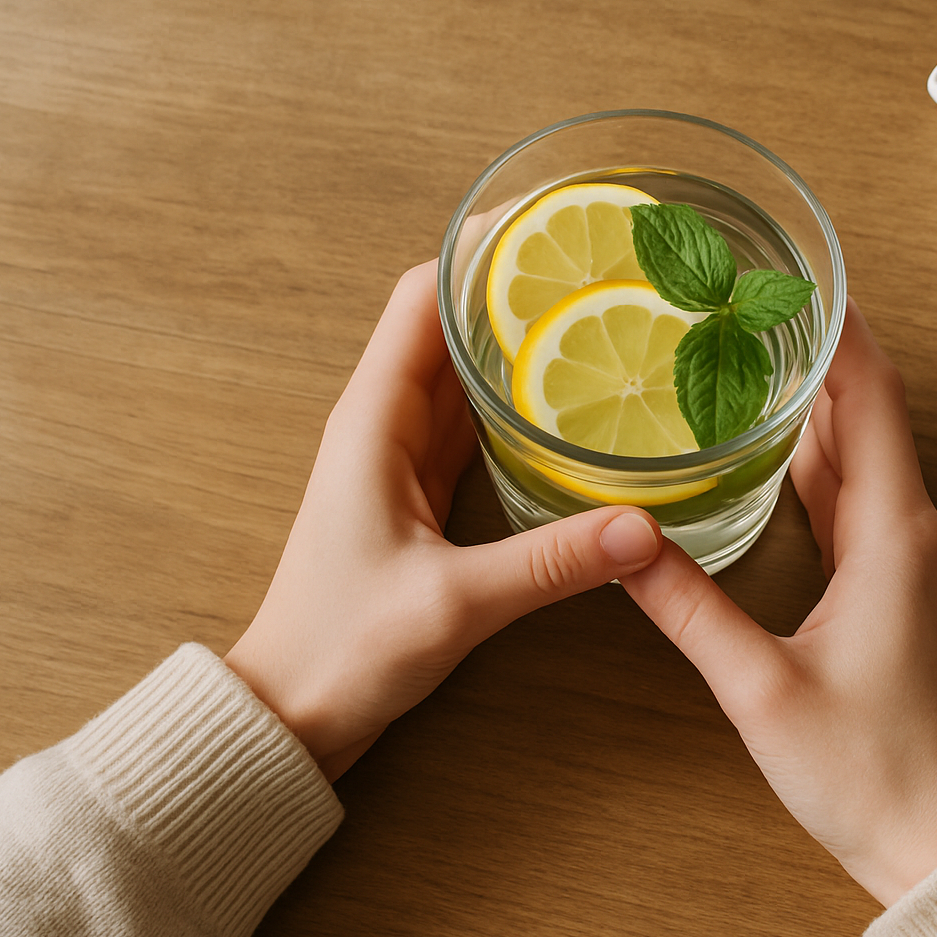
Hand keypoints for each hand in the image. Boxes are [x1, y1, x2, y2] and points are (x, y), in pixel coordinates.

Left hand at [225, 261, 662, 781]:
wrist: (291, 714)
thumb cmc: (341, 650)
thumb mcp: (452, 603)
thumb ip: (549, 563)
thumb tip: (645, 528)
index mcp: (372, 421)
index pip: (418, 297)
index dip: (474, 249)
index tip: (544, 222)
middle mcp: (384, 426)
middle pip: (447, 323)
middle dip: (513, 288)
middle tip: (597, 268)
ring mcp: (401, 460)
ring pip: (464, 373)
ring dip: (517, 342)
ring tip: (597, 315)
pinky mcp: (420, 497)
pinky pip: (474, 425)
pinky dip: (516, 402)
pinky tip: (569, 403)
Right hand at [621, 300, 936, 906]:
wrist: (933, 839)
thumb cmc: (867, 770)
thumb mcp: (760, 687)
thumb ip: (689, 608)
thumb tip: (625, 543)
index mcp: (894, 535)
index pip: (874, 399)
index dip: (841, 329)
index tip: (796, 275)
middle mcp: (912, 533)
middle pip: (870, 413)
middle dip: (817, 353)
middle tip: (749, 304)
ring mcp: (908, 562)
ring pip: (863, 456)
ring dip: (818, 404)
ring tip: (753, 356)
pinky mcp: (896, 590)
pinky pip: (860, 499)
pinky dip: (819, 461)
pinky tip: (776, 450)